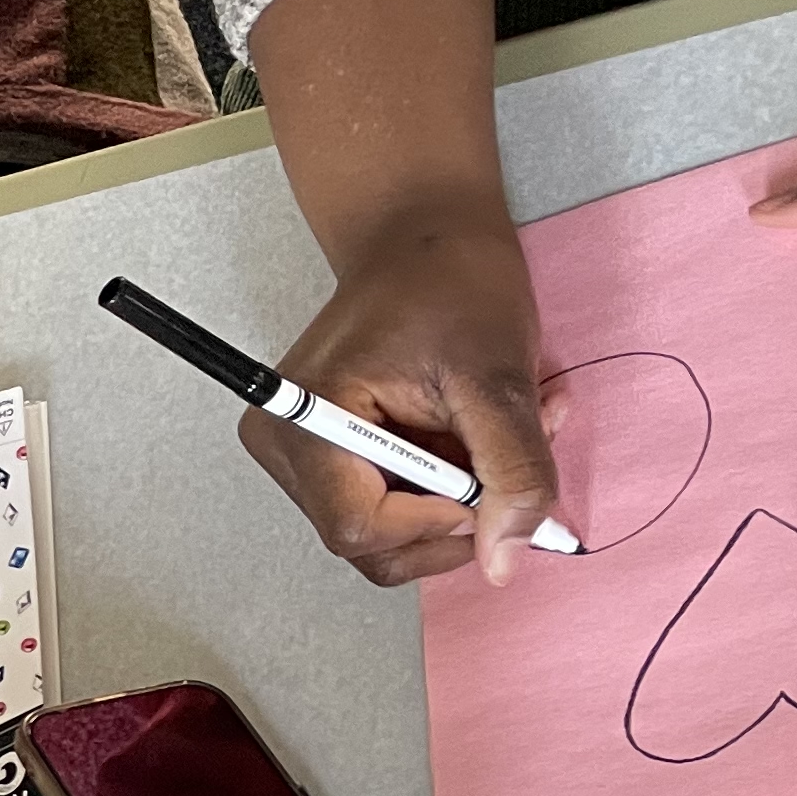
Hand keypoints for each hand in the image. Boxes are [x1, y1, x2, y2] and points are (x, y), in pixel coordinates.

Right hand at [243, 226, 558, 587]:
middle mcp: (286, 445)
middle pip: (369, 540)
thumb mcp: (499, 378)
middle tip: (505, 463)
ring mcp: (302, 452)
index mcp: (306, 420)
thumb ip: (510, 471)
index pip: (358, 527)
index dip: (436, 523)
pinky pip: (390, 502)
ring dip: (459, 497)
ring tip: (500, 435)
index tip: (492, 487)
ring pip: (388, 529)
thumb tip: (507, 557)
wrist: (423, 238)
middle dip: (454, 513)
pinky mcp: (327, 452)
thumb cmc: (449, 283)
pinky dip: (446, 481)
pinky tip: (474, 431)